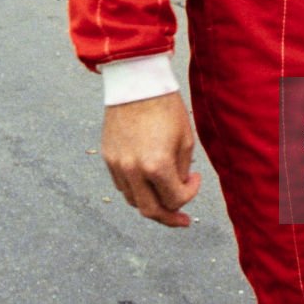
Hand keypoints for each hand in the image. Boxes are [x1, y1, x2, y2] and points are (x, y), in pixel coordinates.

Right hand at [101, 92, 200, 227]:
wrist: (136, 82)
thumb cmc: (166, 107)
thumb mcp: (185, 140)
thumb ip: (182, 170)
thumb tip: (178, 189)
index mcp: (156, 165)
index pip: (175, 199)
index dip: (190, 194)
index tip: (196, 179)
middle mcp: (133, 170)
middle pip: (150, 211)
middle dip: (170, 218)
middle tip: (182, 220)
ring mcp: (117, 165)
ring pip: (133, 200)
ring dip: (151, 203)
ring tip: (165, 199)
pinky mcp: (107, 157)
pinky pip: (122, 185)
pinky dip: (136, 189)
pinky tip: (148, 182)